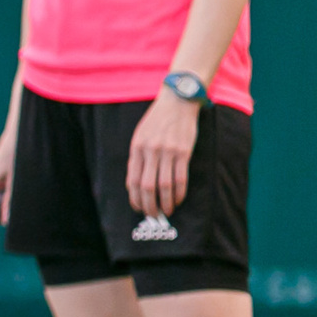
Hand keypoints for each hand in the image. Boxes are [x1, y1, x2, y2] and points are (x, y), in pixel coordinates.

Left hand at [125, 91, 200, 217]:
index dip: (135, 198)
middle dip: (148, 205)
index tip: (138, 208)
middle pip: (147, 187)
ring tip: (166, 211)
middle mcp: (150, 151)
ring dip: (165, 202)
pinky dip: (178, 193)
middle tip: (152, 215)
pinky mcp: (183, 152)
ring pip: (164, 186)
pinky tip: (177, 200)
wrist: (177, 102)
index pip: (133, 180)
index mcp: (136, 148)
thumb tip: (135, 183)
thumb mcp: (140, 135)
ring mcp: (167, 152)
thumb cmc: (157, 120)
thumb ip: (137, 157)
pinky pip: (180, 178)